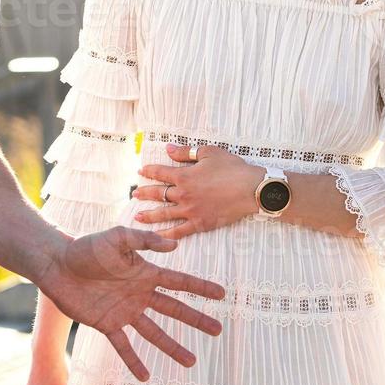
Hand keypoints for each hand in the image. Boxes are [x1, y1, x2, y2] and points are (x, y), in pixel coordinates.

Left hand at [37, 225, 225, 380]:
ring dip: (173, 347)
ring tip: (191, 362)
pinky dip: (134, 361)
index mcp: (145, 273)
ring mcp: (125, 311)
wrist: (57, 265)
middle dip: (197, 320)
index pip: (180, 282)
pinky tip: (146, 376)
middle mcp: (140, 294)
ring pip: (155, 333)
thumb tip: (175, 246)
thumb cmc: (86, 248)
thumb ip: (144, 241)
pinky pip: (124, 346)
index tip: (222, 294)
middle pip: (175, 310)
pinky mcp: (107, 324)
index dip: (201, 288)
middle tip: (218, 330)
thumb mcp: (117, 237)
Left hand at [133, 144, 261, 239]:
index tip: (141, 172)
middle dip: (144, 194)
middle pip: (158, 194)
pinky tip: (158, 235)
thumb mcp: (208, 153)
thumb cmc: (232, 168)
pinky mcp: (200, 224)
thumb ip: (185, 152)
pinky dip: (167, 234)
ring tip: (138, 216)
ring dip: (149, 215)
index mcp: (184, 176)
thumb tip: (168, 149)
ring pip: (164, 214)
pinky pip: (179, 231)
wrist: (250, 190)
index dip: (148, 171)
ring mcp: (190, 211)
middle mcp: (183, 195)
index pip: (160, 173)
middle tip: (134, 195)